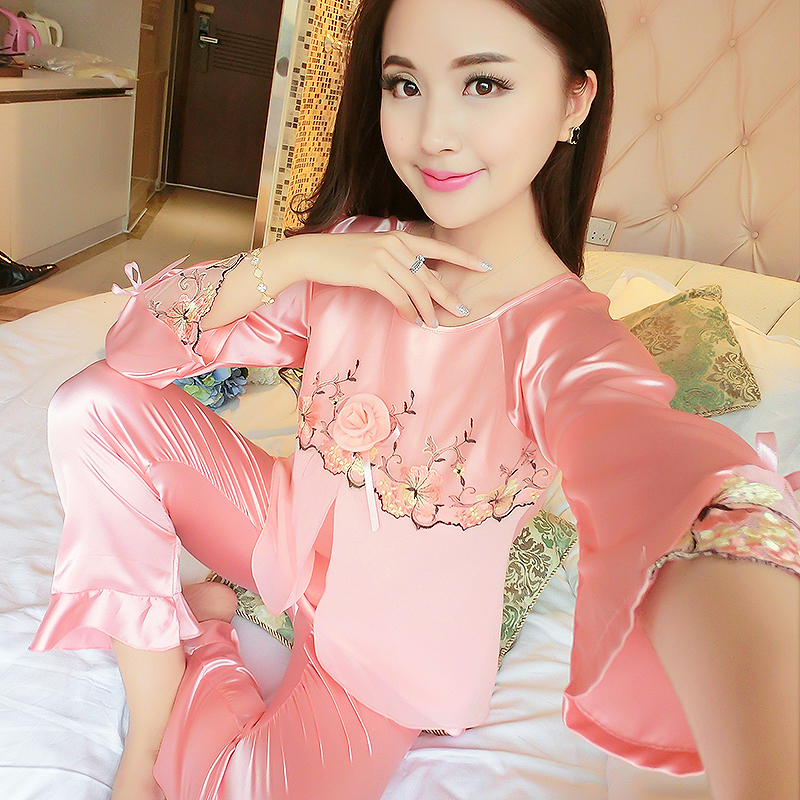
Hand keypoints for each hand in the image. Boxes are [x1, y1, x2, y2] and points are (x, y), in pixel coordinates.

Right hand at [274, 229, 488, 326]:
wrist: (313, 254)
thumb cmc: (345, 256)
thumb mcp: (378, 254)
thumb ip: (403, 263)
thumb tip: (429, 278)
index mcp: (400, 237)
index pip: (440, 248)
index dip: (464, 258)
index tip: (485, 265)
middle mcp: (395, 244)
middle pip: (431, 274)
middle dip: (448, 295)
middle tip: (463, 311)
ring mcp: (383, 257)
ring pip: (416, 288)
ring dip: (427, 309)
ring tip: (434, 323)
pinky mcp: (371, 272)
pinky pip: (398, 296)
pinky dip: (408, 311)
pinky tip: (413, 320)